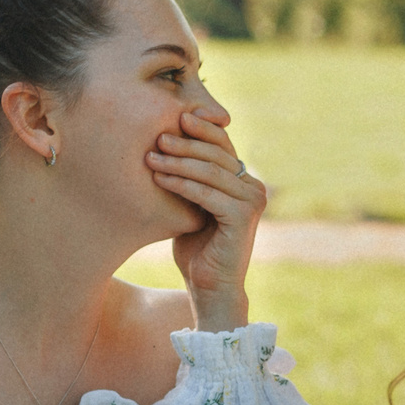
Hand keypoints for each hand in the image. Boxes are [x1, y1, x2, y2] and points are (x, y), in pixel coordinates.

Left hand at [153, 104, 264, 329]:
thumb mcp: (191, 204)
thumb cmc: (195, 249)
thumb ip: (190, 178)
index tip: (174, 117)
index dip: (201, 128)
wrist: (209, 288)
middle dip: (185, 143)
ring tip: (150, 157)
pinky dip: (182, 184)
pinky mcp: (243, 217)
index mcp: (243, 180)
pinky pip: (207, 193)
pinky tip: (159, 179)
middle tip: (157, 137)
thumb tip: (163, 142)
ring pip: (211, 171)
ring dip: (178, 161)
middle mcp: (253, 187)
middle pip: (217, 153)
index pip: (223, 144)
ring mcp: (252, 201)